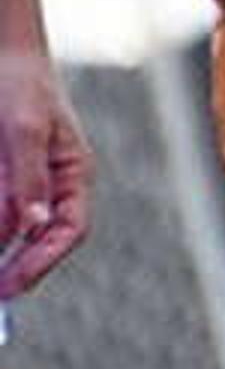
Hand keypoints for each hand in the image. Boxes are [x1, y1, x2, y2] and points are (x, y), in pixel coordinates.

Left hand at [0, 48, 87, 294]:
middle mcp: (48, 184)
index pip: (68, 229)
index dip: (41, 262)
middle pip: (35, 238)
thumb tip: (32, 224)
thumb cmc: (19, 82)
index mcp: (72, 173)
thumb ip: (27, 177)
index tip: (10, 287)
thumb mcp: (23, 128)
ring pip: (8, 228)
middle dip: (12, 266)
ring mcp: (19, 183)